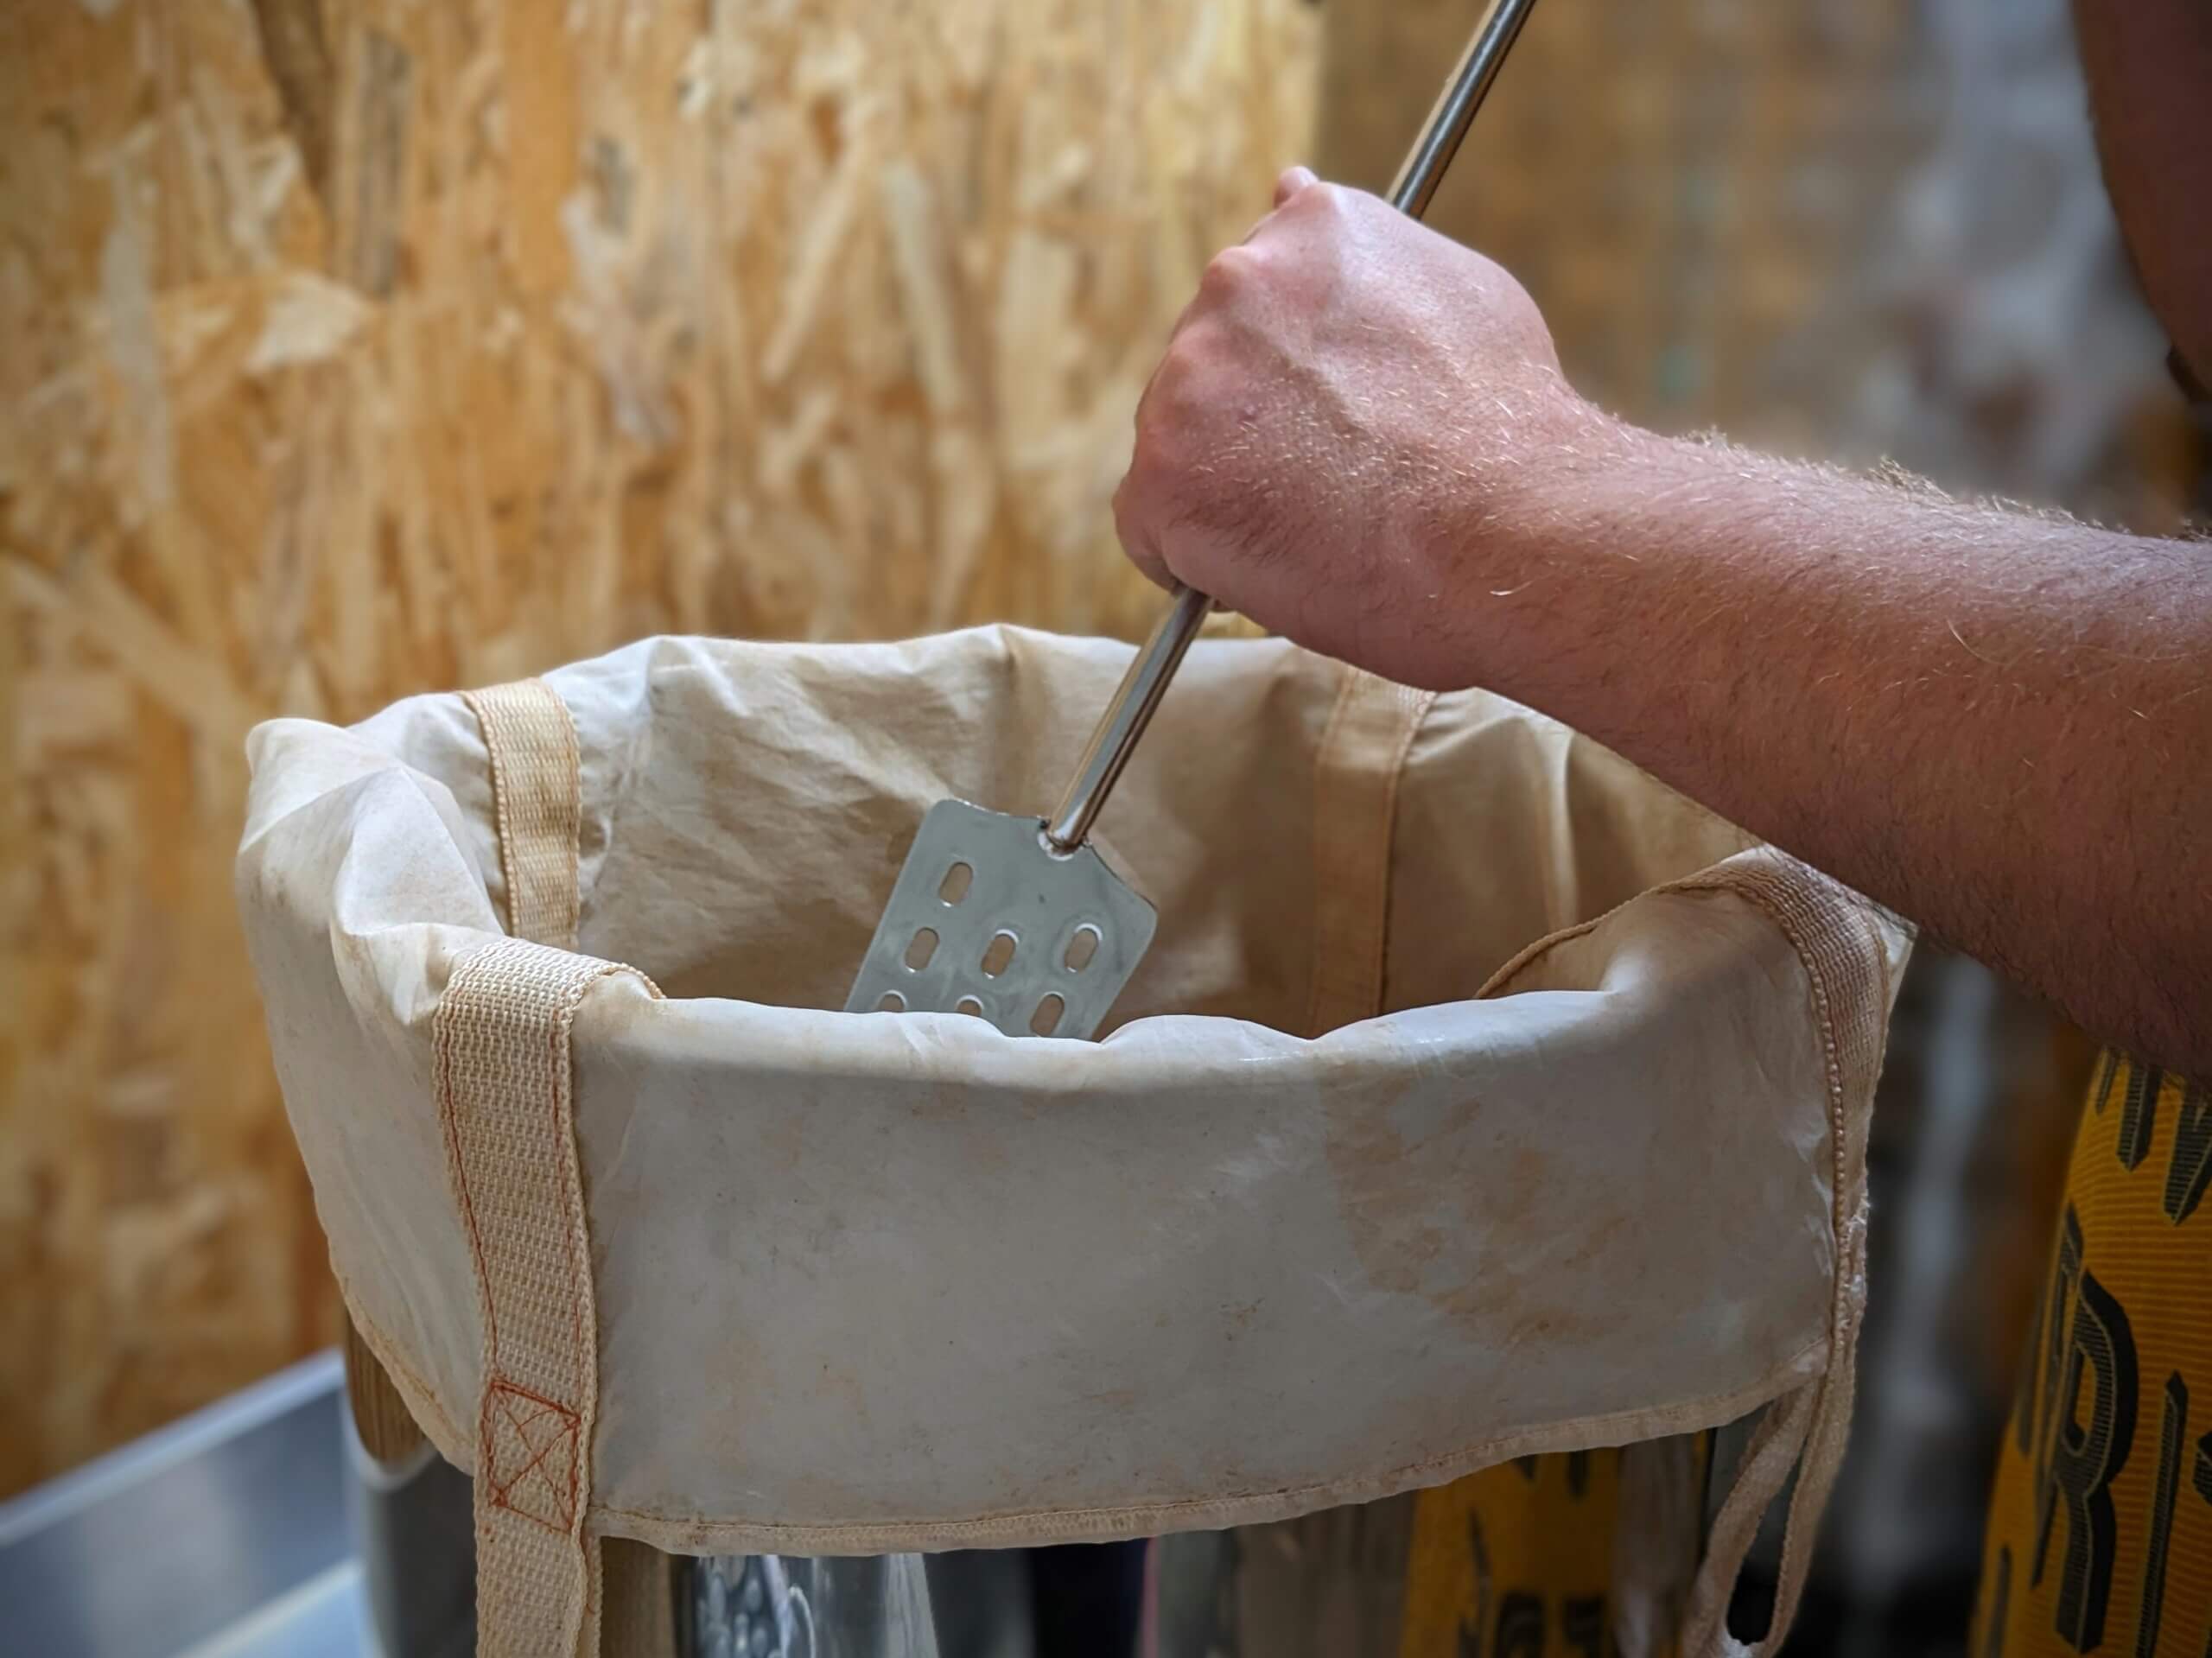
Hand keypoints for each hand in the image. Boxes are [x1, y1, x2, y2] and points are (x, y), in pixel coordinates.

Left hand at [1114, 168, 1631, 689]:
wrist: (1508, 532)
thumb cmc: (1505, 432)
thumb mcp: (1462, 290)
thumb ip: (1366, 250)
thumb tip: (1293, 190)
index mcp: (1310, 228)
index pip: (1260, 298)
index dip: (1293, 376)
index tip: (1332, 417)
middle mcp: (1238, 283)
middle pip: (1209, 371)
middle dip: (1254, 428)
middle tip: (1334, 479)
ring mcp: (1189, 379)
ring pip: (1177, 446)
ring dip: (1229, 488)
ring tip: (1320, 523)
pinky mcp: (1162, 476)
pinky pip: (1150, 526)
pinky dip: (1197, 555)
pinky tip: (1274, 560)